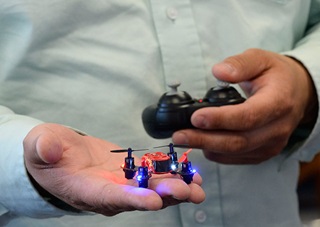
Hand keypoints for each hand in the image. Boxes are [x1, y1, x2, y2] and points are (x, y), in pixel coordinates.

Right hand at [24, 123, 204, 215]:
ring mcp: (121, 183)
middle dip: (164, 195)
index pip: (110, 198)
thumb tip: (48, 149)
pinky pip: (153, 176)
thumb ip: (43, 149)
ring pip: (151, 189)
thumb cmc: (47, 153)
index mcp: (86, 190)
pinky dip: (172, 175)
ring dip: (176, 188)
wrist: (60, 154)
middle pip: (139, 197)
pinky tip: (191, 174)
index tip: (154, 201)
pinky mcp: (130, 173)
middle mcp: (108, 192)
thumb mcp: (39, 147)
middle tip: (187, 190)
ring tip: (197, 186)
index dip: (132, 200)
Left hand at [173, 48, 317, 163]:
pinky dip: (217, 153)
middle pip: (238, 141)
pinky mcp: (263, 152)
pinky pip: (237, 158)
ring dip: (206, 147)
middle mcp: (277, 128)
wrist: (297, 93)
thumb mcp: (261, 59)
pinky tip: (201, 144)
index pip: (248, 116)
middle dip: (205, 140)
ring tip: (183, 139)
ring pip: (236, 152)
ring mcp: (271, 144)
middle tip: (179, 136)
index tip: (195, 117)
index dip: (221, 119)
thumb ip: (240, 64)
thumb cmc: (277, 76)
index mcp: (278, 102)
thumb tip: (219, 71)